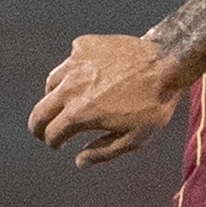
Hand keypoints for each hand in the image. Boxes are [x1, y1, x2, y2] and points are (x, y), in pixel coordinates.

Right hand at [30, 33, 186, 165]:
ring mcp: (75, 63)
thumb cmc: (153, 104)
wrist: (167, 63)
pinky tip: (85, 77)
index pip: (52, 133)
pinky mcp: (83, 46)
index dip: (53, 142)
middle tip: (42, 130)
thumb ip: (102, 152)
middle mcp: (70, 87)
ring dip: (53, 97)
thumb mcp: (133, 139)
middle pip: (40, 111)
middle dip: (38, 125)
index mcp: (79, 113)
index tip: (57, 145)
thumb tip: (79, 161)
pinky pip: (70, 61)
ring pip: (51, 83)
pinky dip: (73, 71)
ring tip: (63, 103)